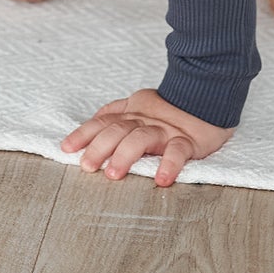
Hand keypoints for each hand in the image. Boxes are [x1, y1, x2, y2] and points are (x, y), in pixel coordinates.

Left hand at [61, 88, 233, 186]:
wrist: (207, 93)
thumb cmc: (170, 108)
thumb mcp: (138, 105)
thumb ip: (117, 112)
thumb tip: (93, 120)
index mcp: (132, 113)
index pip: (102, 121)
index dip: (83, 134)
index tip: (66, 148)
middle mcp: (144, 120)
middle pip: (117, 130)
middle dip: (99, 148)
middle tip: (87, 166)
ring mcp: (165, 129)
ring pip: (141, 138)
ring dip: (125, 155)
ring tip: (114, 174)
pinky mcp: (188, 140)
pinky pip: (178, 151)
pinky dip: (169, 164)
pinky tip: (162, 179)